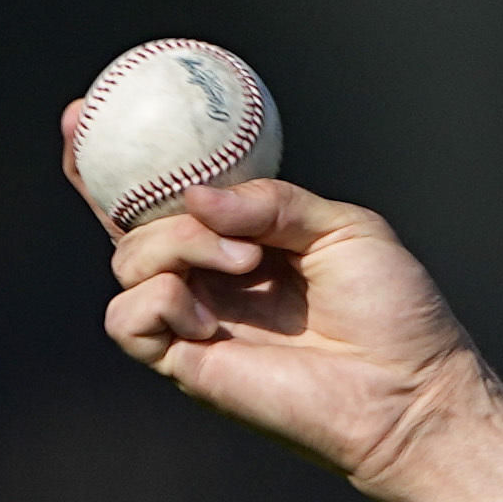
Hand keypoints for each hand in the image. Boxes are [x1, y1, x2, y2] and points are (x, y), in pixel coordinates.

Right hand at [63, 98, 488, 491]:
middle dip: (102, 182)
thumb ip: (271, 201)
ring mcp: (197, 321)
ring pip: (129, 260)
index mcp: (246, 241)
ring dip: (175, 243)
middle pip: (129, 223)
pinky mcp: (187, 365)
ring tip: (246, 262)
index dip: (126, 157)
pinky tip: (210, 314)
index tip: (89, 110)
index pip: (172, 194)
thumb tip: (196, 197)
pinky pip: (126, 319)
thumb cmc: (394, 314)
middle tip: (91, 139)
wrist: (412, 391)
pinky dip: (158, 300)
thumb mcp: (344, 228)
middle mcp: (213, 278)